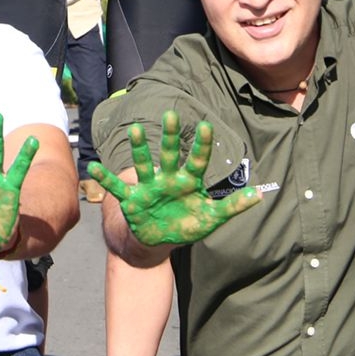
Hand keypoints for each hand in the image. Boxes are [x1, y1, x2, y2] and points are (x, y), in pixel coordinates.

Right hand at [87, 110, 257, 246]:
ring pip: (143, 165)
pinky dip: (106, 180)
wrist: (159, 240)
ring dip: (139, 149)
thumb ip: (233, 206)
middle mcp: (167, 179)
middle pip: (169, 154)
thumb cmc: (186, 224)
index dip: (201, 145)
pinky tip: (93, 167)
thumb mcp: (212, 218)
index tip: (205, 125)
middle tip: (171, 115)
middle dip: (170, 136)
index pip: (197, 161)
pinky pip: (118, 189)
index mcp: (188, 182)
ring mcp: (148, 188)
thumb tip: (261, 195)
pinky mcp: (132, 200)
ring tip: (135, 130)